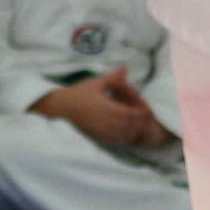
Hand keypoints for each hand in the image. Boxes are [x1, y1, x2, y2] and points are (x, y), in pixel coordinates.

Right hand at [35, 70, 166, 148]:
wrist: (61, 107)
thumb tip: (126, 68)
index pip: (129, 114)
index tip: (146, 109)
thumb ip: (113, 77)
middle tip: (147, 119)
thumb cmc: (79, 93)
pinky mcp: (97, 136)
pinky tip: (128, 133)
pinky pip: (115, 140)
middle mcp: (104, 121)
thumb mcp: (96, 83)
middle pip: (129, 126)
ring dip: (134, 131)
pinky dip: (125, 138)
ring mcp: (101, 130)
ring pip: (124, 135)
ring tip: (140, 126)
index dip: (140, 113)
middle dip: (141, 123)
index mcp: (106, 107)